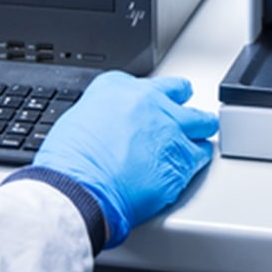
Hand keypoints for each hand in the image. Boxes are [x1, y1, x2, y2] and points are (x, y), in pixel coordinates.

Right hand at [33, 72, 217, 246]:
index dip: (153, 98)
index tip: (155, 105)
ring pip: (201, 122)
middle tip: (185, 115)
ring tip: (197, 141)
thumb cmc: (70, 163)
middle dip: (182, 104)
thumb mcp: (76, 121)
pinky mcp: (183, 157)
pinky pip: (201, 155)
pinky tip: (190, 167)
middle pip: (180, 92)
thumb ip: (102, 117)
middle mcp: (148, 102)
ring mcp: (170, 128)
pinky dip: (196, 161)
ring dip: (198, 131)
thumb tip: (109, 130)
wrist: (80, 188)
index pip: (147, 83)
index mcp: (118, 88)